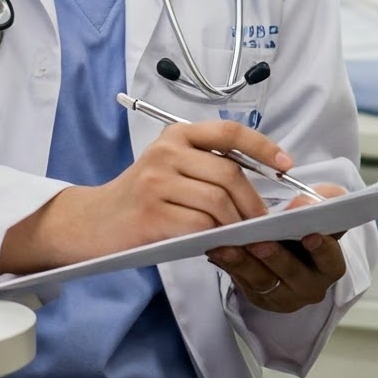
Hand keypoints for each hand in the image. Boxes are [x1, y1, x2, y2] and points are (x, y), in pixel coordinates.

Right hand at [0, 119, 287, 274]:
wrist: (91, 222)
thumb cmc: (139, 198)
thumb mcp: (169, 167)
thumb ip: (205, 166)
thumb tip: (259, 184)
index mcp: (176, 136)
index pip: (229, 133)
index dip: (263, 147)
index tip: (286, 164)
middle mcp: (166, 153)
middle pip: (229, 174)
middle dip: (253, 202)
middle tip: (262, 222)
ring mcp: (156, 183)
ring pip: (218, 203)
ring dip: (236, 224)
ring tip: (239, 236)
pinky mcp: (151, 215)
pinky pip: (199, 227)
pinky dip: (216, 238)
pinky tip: (217, 244)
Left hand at [209, 182, 347, 313]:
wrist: (291, 247)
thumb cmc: (307, 224)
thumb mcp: (322, 208)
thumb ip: (322, 200)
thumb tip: (303, 202)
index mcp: (330, 266)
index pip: (330, 259)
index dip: (322, 249)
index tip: (310, 235)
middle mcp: (310, 287)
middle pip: (292, 274)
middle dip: (275, 257)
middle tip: (259, 242)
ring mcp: (284, 296)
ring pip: (263, 281)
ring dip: (244, 264)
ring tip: (227, 247)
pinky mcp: (260, 298)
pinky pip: (242, 283)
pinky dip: (229, 266)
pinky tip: (216, 251)